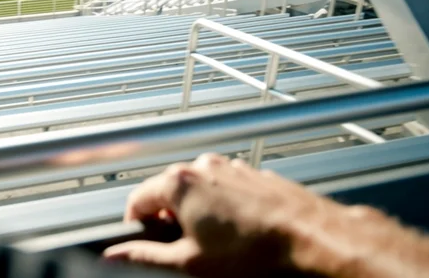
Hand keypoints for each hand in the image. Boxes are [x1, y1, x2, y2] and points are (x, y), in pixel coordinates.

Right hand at [102, 153, 341, 276]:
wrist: (310, 239)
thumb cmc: (255, 252)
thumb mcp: (190, 262)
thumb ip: (146, 255)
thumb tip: (117, 255)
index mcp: (179, 183)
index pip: (137, 198)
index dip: (137, 224)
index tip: (145, 241)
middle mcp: (202, 166)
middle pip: (167, 190)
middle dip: (171, 218)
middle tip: (187, 248)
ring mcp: (229, 166)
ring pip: (198, 189)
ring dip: (199, 212)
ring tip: (219, 242)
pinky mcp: (251, 173)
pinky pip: (224, 188)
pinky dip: (224, 207)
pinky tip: (240, 231)